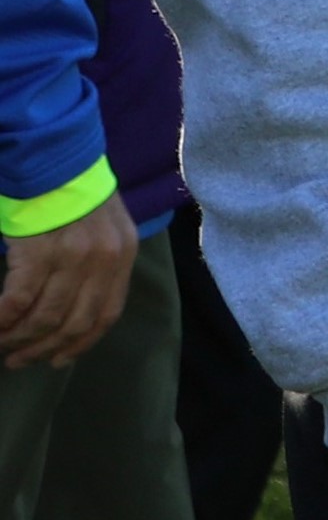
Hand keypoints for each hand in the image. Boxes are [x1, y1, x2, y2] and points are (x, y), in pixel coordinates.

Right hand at [0, 190, 138, 366]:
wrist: (54, 159)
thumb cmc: (76, 192)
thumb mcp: (106, 227)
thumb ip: (100, 265)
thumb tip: (76, 310)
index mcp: (123, 254)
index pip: (107, 313)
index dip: (81, 343)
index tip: (59, 359)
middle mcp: (103, 260)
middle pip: (75, 323)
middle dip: (44, 348)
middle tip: (20, 360)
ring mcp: (72, 258)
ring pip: (45, 318)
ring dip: (20, 338)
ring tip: (4, 346)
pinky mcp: (38, 254)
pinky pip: (17, 302)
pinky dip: (3, 321)